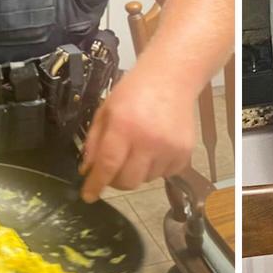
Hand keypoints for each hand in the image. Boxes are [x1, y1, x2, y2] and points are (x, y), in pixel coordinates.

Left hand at [78, 70, 197, 201]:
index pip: (107, 166)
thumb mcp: (106, 109)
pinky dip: (157, 167)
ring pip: (147, 179)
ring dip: (138, 171)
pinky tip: (156, 148)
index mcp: (124, 126)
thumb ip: (94, 141)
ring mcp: (170, 148)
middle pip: (128, 181)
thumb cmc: (135, 90)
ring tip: (139, 148)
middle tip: (113, 169)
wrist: (171, 76)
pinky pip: (166, 174)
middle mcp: (149, 140)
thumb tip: (87, 170)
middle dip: (116, 180)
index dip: (95, 185)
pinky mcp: (185, 152)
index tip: (89, 196)